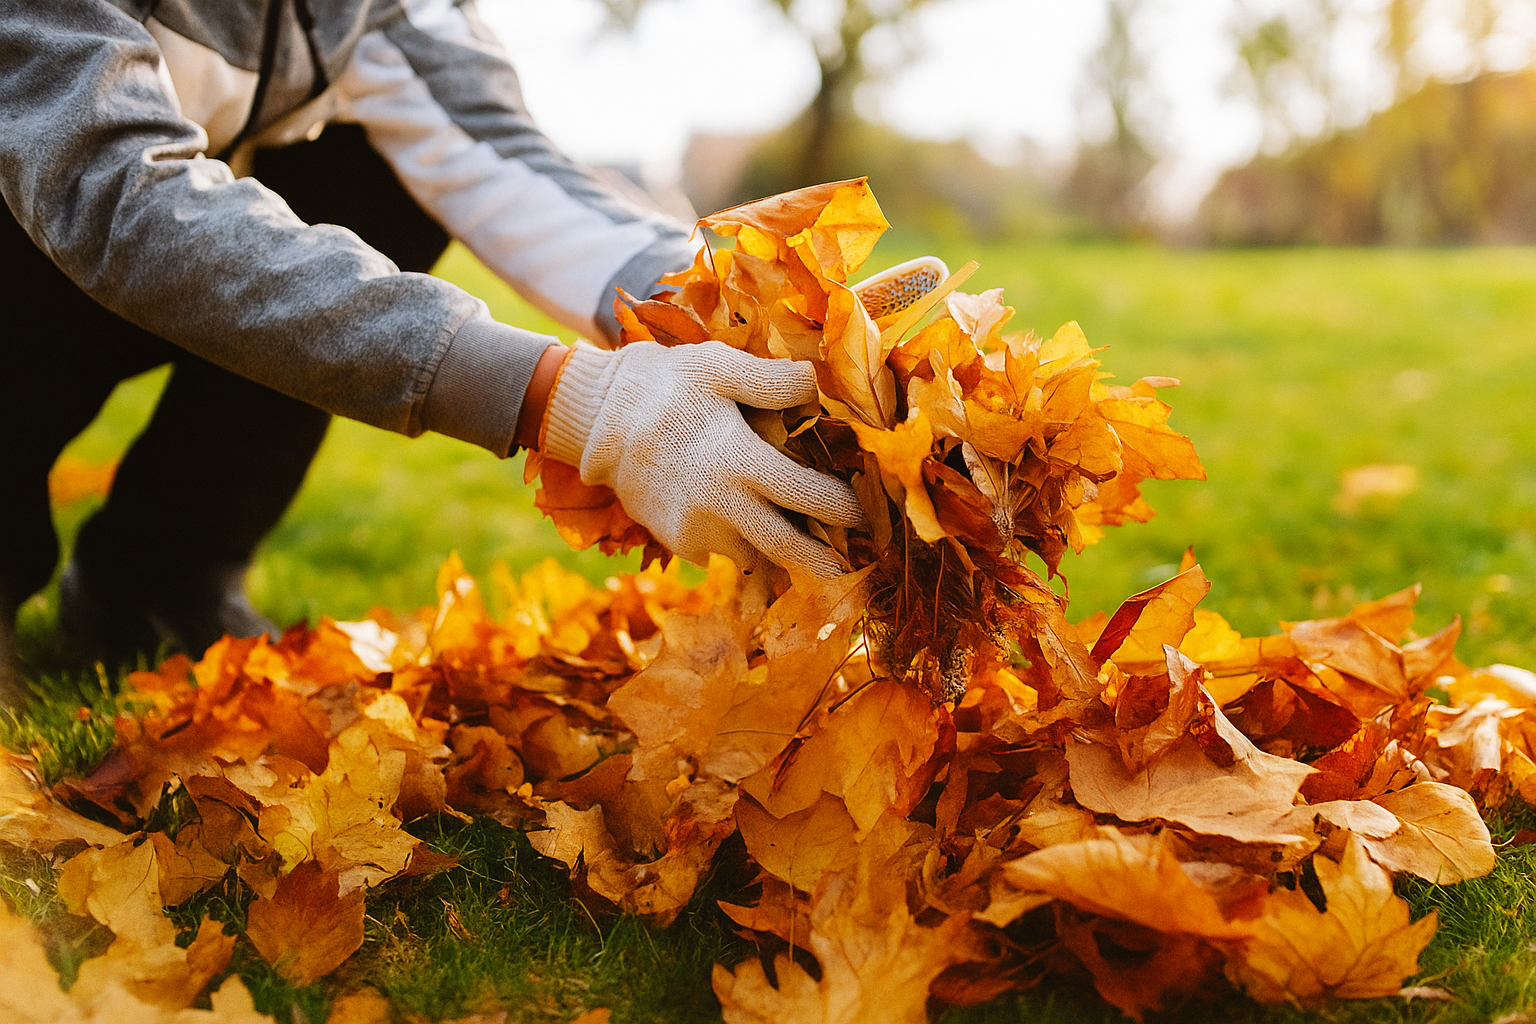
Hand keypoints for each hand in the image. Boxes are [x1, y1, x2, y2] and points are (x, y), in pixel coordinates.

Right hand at [541, 341, 862, 576]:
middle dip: (821, 559)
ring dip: (777, 550)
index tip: (862, 513)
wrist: (594, 419)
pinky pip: (718, 551)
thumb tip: (816, 386)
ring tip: (803, 544)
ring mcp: (694, 528)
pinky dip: (737, 543)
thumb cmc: (664, 385)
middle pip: (784, 546)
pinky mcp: (675, 539)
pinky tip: (745, 523)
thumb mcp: (717, 366)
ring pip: (751, 554)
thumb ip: (770, 381)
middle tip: (847, 565)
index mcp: (737, 460)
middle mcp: (719, 504)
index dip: (841, 508)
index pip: (806, 496)